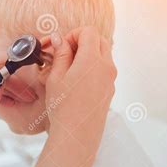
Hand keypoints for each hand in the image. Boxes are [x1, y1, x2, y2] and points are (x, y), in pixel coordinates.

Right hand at [45, 27, 116, 147]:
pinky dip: (93, 67)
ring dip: (88, 54)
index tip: (62, 47)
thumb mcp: (56, 77)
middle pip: (100, 40)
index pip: (89, 32)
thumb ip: (60, 54)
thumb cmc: (63, 107)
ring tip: (69, 69)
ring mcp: (111, 79)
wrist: (77, 134)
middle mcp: (106, 67)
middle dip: (82, 41)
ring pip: (103, 54)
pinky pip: (104, 69)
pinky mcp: (110, 90)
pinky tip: (77, 82)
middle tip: (65, 55)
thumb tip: (60, 39)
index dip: (73, 35)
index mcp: (92, 60)